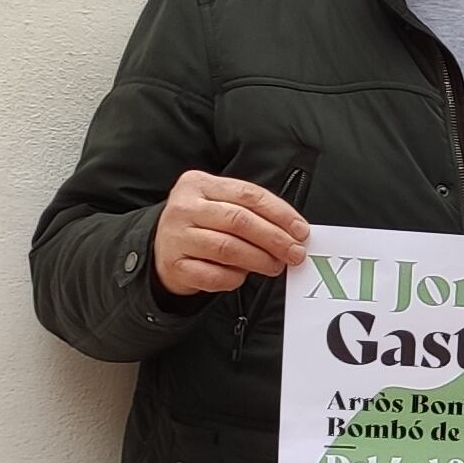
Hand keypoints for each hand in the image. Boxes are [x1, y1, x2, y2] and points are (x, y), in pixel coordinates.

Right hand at [152, 170, 307, 296]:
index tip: (301, 231)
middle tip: (295, 253)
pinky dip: (234, 278)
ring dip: (259, 260)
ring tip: (275, 266)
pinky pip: (213, 275)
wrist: (162, 249)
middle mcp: (183, 207)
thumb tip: (295, 232)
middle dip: (274, 238)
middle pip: (239, 220)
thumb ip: (253, 212)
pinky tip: (242, 277)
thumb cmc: (203, 226)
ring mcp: (175, 236)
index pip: (248, 194)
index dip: (280, 213)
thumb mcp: (222, 206)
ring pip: (227, 248)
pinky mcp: (173, 265)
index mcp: (198, 184)